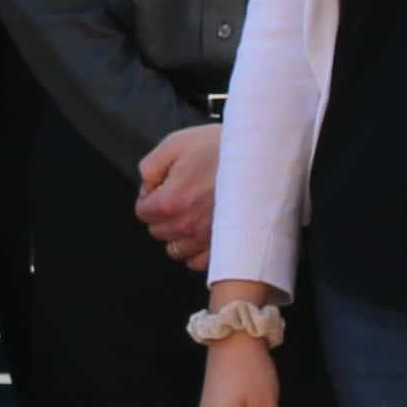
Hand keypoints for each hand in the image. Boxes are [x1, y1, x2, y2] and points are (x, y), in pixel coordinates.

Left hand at [132, 127, 222, 271]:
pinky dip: (198, 250)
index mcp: (170, 202)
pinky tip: (206, 231)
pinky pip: (200, 262)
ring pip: (177, 250)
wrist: (263, 157)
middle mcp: (186, 226)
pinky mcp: (225, 247)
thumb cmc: (223, 149)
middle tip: (182, 195)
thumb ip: (150, 167)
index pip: (143, 212)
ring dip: (180, 234)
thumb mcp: (176, 143)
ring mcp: (206, 240)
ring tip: (195, 213)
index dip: (151, 196)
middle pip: (158, 232)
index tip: (164, 187)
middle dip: (164, 215)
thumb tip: (147, 186)